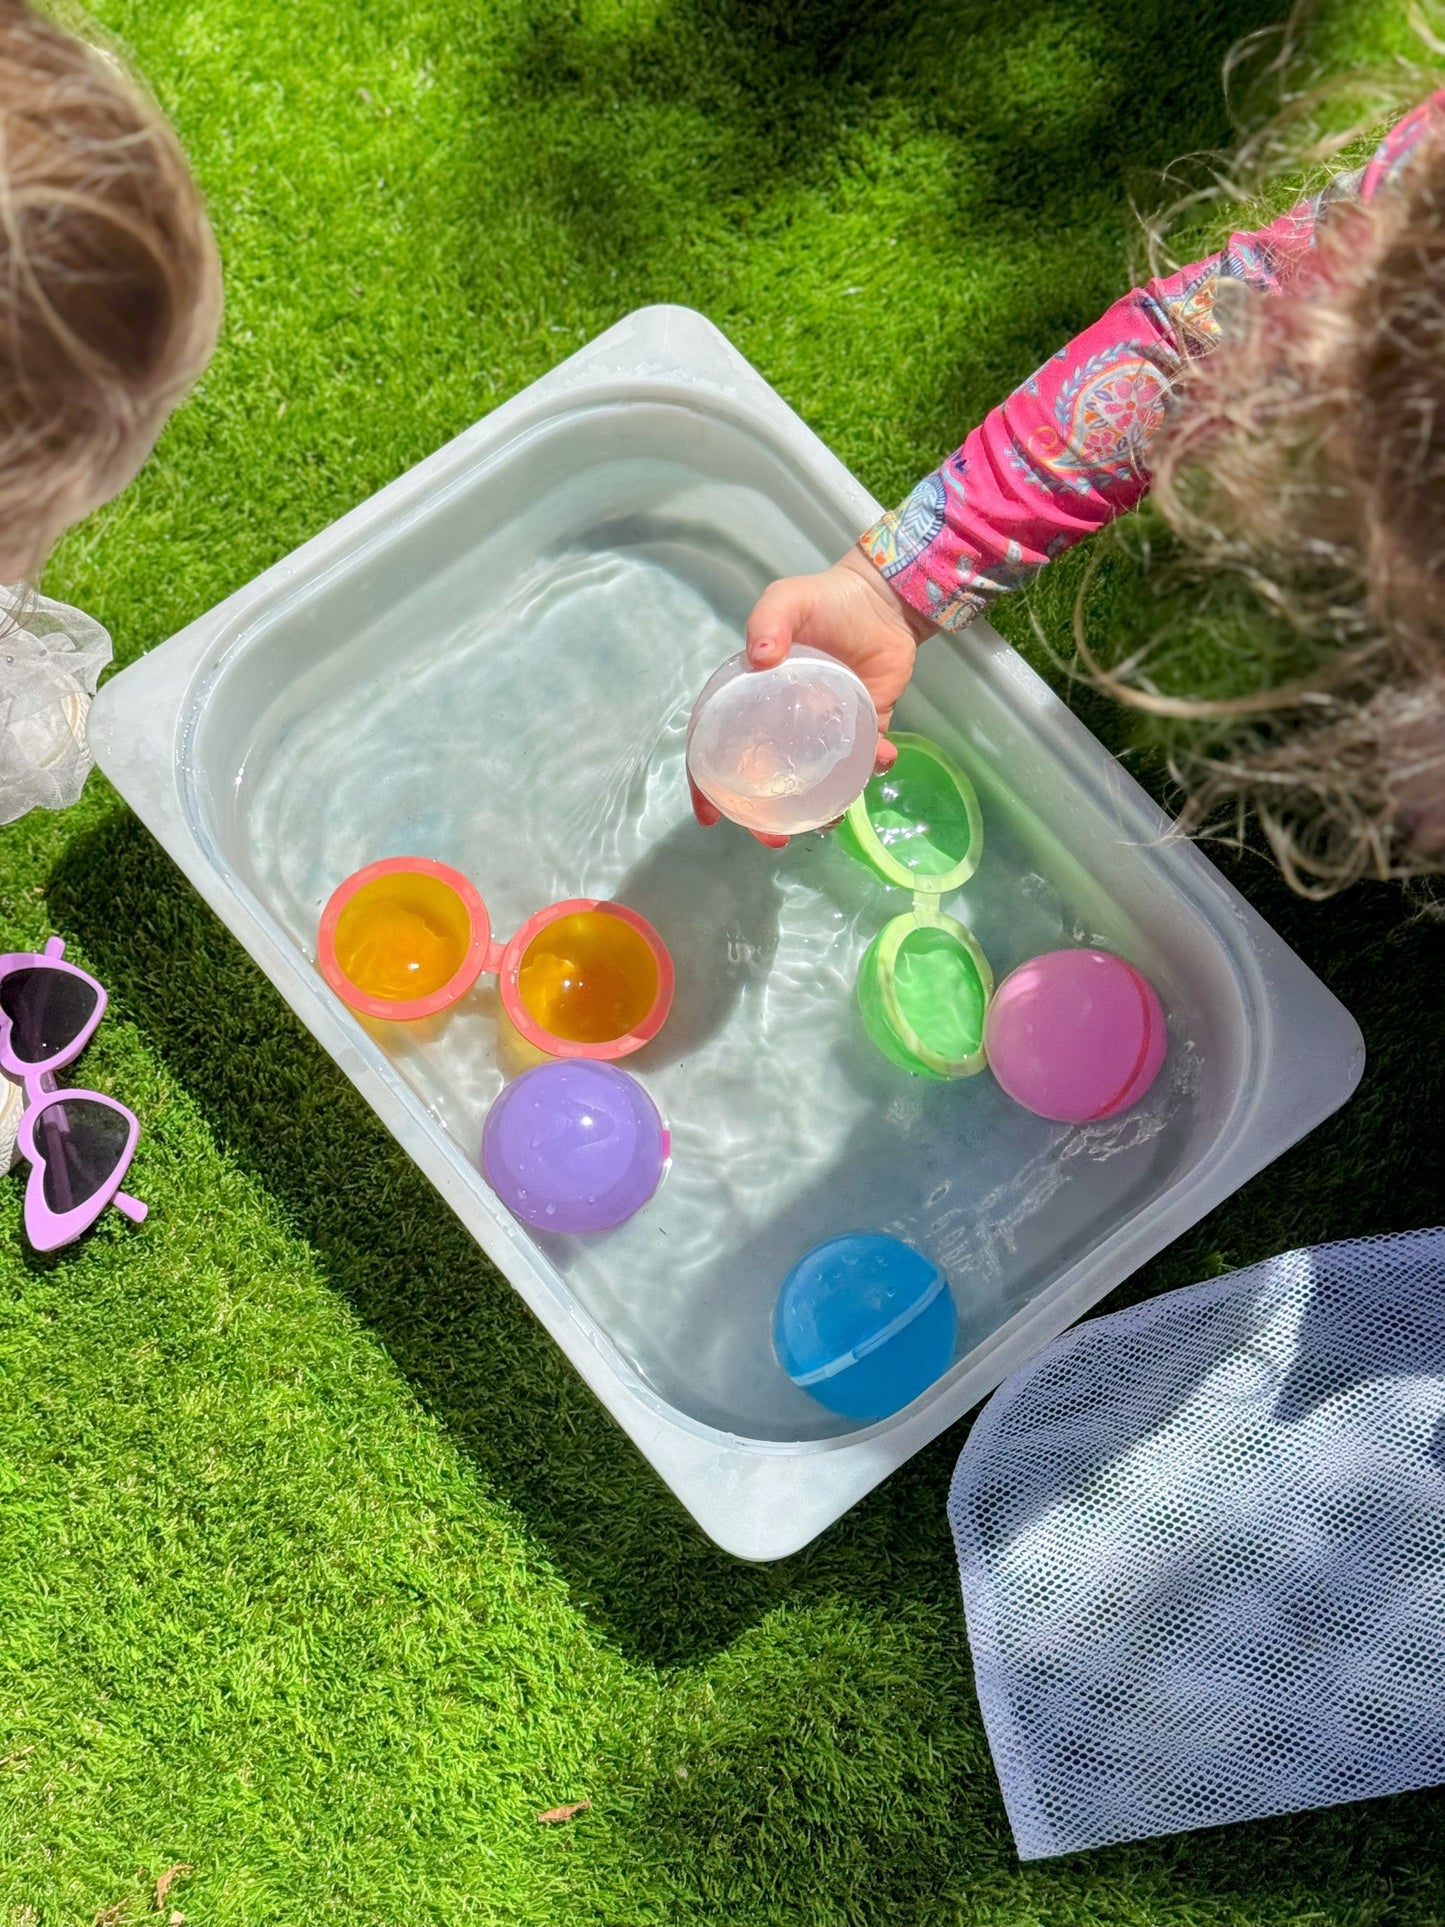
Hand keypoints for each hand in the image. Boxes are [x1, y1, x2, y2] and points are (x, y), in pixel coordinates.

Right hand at [690, 547, 935, 836]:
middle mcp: (784, 722)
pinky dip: (874, 766)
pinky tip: (883, 758)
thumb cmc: (825, 600)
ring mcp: (824, 730)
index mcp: (753, 698)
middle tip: (774, 839)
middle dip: (764, 818)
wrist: (883, 599)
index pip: (719, 747)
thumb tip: (758, 655)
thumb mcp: (787, 600)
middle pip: (765, 779)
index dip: (708, 783)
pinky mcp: (863, 728)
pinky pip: (865, 760)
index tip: (710, 814)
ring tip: (830, 819)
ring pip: (815, 782)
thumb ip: (770, 620)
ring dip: (820, 807)